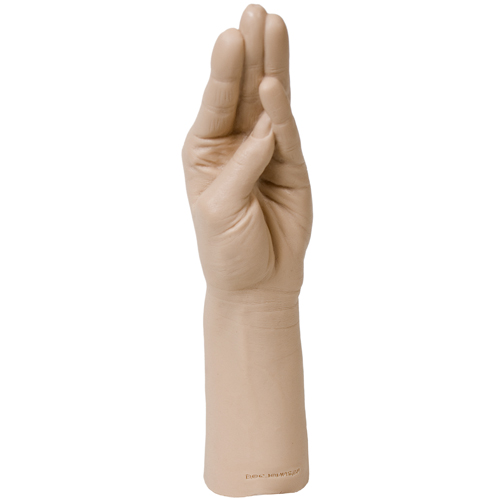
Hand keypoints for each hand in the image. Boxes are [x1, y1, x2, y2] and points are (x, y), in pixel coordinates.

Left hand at [182, 4, 311, 294]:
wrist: (256, 283)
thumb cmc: (227, 249)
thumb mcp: (221, 208)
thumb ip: (243, 165)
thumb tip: (267, 126)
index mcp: (206, 151)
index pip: (216, 104)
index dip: (223, 72)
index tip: (230, 36)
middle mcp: (235, 145)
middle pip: (243, 92)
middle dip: (249, 54)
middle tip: (255, 13)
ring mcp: (266, 154)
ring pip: (270, 105)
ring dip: (272, 68)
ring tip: (273, 27)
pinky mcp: (292, 168)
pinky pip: (287, 136)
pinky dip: (282, 113)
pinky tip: (276, 85)